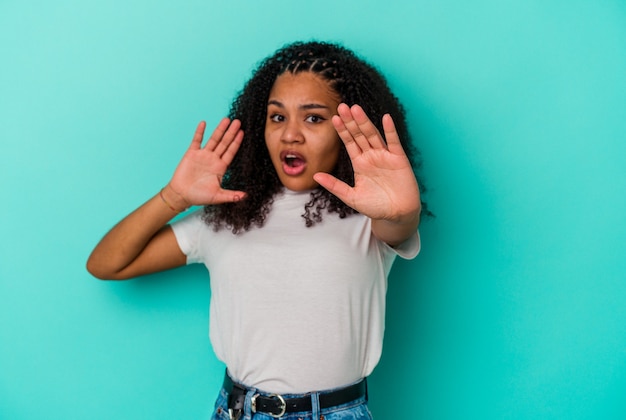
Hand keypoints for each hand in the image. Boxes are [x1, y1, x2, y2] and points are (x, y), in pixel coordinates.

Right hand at [167, 119, 245, 207]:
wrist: (181, 195)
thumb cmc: (199, 196)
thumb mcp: (218, 196)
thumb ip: (231, 195)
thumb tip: (246, 196)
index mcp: (221, 167)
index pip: (231, 152)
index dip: (236, 143)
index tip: (242, 133)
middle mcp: (213, 159)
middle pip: (224, 143)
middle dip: (231, 132)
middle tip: (238, 121)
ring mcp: (203, 155)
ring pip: (213, 139)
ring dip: (219, 130)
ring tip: (226, 119)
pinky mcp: (191, 154)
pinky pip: (197, 140)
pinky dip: (200, 132)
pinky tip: (204, 123)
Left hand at [313, 104, 420, 222]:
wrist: (397, 215)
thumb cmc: (376, 206)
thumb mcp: (351, 197)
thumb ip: (334, 186)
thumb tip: (315, 175)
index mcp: (360, 163)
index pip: (349, 142)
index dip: (342, 130)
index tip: (333, 118)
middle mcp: (371, 156)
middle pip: (359, 135)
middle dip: (350, 121)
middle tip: (342, 107)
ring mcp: (385, 156)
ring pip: (373, 135)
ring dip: (365, 122)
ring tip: (356, 108)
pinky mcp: (399, 159)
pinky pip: (394, 142)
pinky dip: (390, 130)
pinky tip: (385, 118)